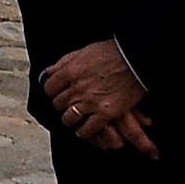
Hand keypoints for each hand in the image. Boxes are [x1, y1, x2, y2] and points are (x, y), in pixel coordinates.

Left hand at [41, 38, 156, 155]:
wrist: (135, 60)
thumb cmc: (112, 53)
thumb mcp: (83, 52)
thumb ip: (64, 63)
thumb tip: (48, 72)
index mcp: (70, 72)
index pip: (49, 88)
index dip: (52, 92)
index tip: (56, 93)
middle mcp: (77, 88)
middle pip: (58, 104)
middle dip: (62, 104)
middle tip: (67, 105)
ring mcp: (90, 102)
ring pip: (69, 118)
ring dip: (70, 119)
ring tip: (74, 118)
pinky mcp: (105, 114)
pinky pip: (88, 129)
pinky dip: (84, 132)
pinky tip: (84, 130)